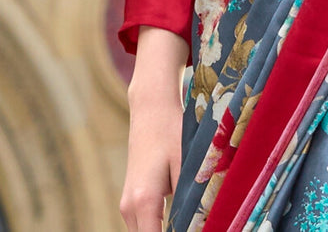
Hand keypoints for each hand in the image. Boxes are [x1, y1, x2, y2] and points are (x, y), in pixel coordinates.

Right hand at [120, 29, 186, 231]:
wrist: (151, 108)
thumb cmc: (172, 131)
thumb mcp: (186, 165)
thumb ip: (190, 200)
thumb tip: (200, 223)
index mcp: (144, 201)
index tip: (196, 229)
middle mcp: (129, 208)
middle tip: (198, 224)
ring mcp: (126, 205)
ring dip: (164, 230)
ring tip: (193, 220)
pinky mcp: (130, 200)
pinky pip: (144, 225)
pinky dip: (160, 226)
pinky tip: (181, 218)